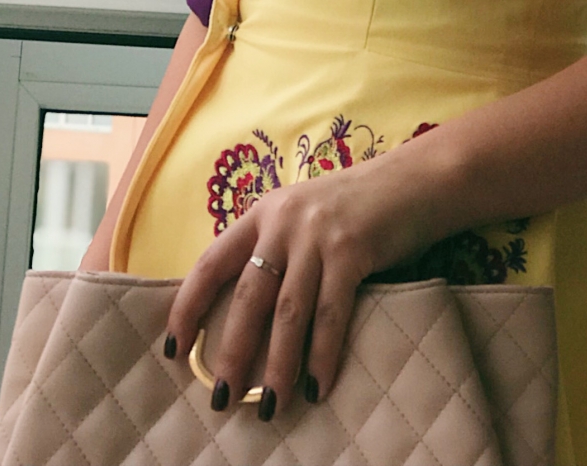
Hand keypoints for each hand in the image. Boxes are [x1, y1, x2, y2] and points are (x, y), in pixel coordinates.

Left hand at [163, 145, 445, 416]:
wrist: (413, 181)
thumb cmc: (356, 206)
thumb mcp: (304, 216)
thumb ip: (277, 250)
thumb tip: (248, 318)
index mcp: (263, 212)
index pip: (211, 262)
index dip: (188, 306)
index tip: (174, 349)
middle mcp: (284, 221)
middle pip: (248, 297)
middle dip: (233, 352)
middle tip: (223, 397)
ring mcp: (318, 235)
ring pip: (288, 313)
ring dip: (278, 366)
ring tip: (271, 406)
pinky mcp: (352, 249)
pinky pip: (331, 314)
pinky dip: (322, 354)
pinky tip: (316, 385)